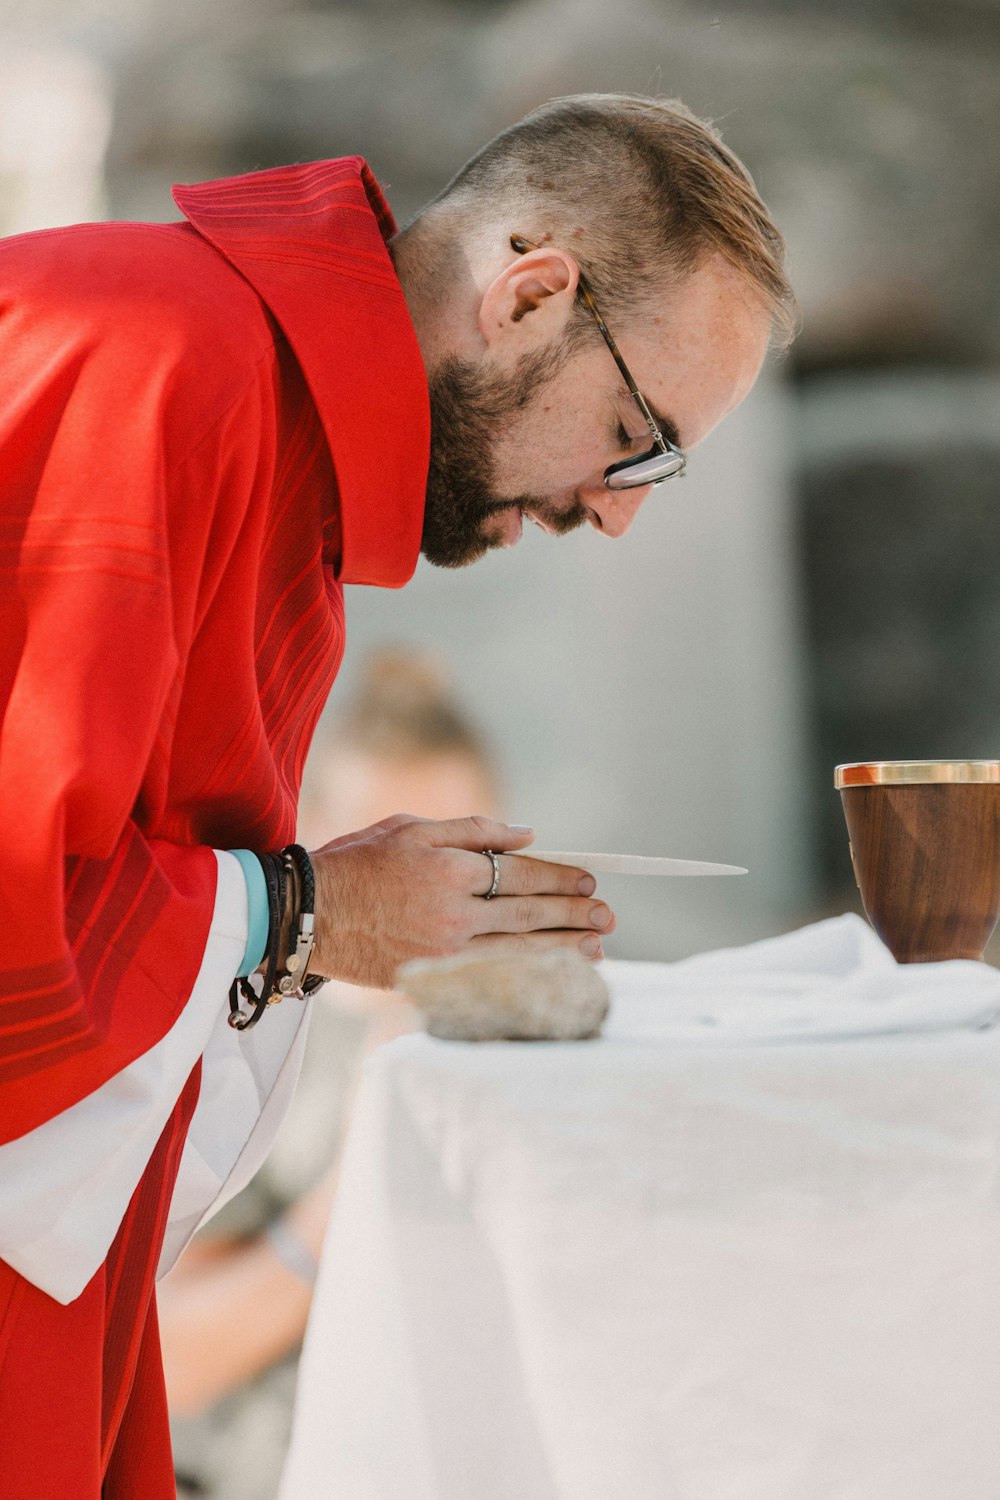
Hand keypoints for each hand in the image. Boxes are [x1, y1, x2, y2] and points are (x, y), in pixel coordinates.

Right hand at [309, 815, 614, 988]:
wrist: (307, 914)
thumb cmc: (357, 863)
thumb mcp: (411, 827)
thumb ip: (473, 829)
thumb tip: (527, 833)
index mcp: (450, 867)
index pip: (522, 873)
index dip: (560, 877)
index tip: (589, 878)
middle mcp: (453, 911)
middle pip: (530, 914)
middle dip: (575, 913)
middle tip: (608, 914)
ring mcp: (444, 950)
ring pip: (519, 950)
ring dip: (565, 948)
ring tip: (598, 945)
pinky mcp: (432, 978)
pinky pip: (494, 975)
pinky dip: (529, 973)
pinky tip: (553, 972)